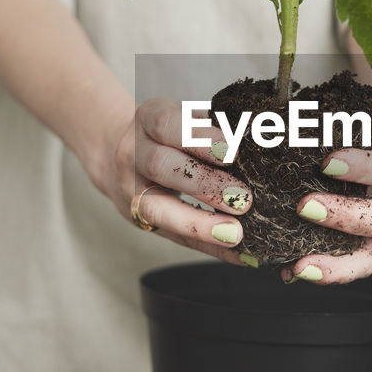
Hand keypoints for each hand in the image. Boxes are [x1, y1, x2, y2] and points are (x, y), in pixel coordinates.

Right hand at [109, 97, 254, 263]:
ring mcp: (131, 189)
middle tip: (243, 198)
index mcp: (148, 119)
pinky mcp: (138, 218)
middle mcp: (133, 153)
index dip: (201, 138)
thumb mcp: (179, 118)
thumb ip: (211, 127)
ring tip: (236, 232)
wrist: (113, 153)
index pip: (169, 124)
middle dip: (205, 184)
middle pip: (162, 166)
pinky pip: (174, 237)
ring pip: (158, 208)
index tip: (234, 151)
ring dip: (200, 223)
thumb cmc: (164, 135)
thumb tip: (259, 138)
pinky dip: (208, 246)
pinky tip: (237, 252)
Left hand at [280, 82, 371, 283]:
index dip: (365, 170)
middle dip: (343, 218)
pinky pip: (349, 260)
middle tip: (305, 206)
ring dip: (334, 265)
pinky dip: (322, 268)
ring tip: (300, 266)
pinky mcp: (368, 237)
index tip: (329, 162)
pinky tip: (288, 269)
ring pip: (368, 257)